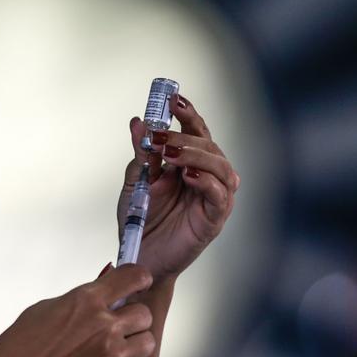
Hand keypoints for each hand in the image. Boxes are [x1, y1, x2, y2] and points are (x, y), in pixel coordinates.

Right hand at [0, 265, 156, 356]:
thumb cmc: (16, 350)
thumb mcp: (43, 311)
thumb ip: (78, 301)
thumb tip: (100, 294)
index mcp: (86, 300)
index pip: (135, 276)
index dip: (138, 279)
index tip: (136, 285)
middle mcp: (104, 325)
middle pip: (145, 313)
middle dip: (133, 317)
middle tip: (117, 324)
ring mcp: (111, 356)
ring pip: (147, 342)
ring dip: (133, 344)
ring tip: (111, 349)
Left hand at [117, 92, 238, 282]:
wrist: (138, 257)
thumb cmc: (140, 220)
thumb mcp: (135, 182)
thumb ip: (141, 154)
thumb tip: (138, 122)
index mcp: (188, 164)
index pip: (194, 132)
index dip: (187, 114)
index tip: (172, 98)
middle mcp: (206, 176)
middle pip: (209, 146)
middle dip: (185, 136)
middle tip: (160, 135)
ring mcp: (213, 197)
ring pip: (221, 167)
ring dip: (196, 155)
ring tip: (171, 154)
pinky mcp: (214, 219)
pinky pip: (220, 196)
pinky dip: (207, 182)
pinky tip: (189, 176)